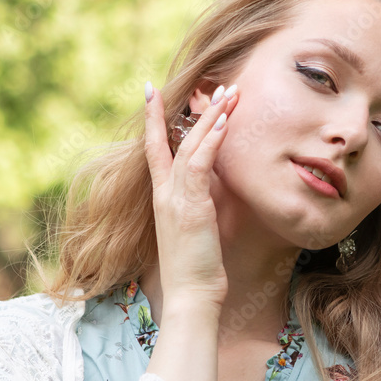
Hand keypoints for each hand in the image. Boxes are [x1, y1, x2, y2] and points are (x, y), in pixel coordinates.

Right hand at [144, 81, 237, 308]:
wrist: (190, 296)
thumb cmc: (197, 267)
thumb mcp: (199, 226)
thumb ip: (202, 199)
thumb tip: (217, 178)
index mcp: (164, 197)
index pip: (155, 149)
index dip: (155, 120)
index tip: (152, 91)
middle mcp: (165, 193)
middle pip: (175, 140)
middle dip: (194, 110)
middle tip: (215, 85)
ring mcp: (175, 198)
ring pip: (190, 146)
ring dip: (210, 117)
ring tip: (229, 93)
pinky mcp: (190, 207)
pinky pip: (200, 164)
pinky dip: (211, 141)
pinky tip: (224, 122)